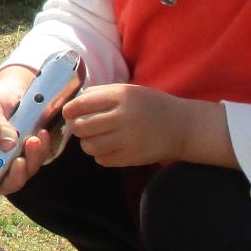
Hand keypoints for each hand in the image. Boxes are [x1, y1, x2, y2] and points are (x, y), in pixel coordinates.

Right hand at [0, 65, 67, 195]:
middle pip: (2, 184)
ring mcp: (11, 160)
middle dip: (15, 175)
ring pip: (23, 174)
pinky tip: (43, 133)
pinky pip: (36, 161)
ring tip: (36, 137)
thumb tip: (8, 146)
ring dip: (31, 160)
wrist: (17, 87)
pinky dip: (41, 151)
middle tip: (22, 159)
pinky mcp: (28, 155)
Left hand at [62, 83, 194, 167]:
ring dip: (88, 143)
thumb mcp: (128, 90)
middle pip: (81, 127)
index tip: (69, 113)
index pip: (82, 104)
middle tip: (83, 126)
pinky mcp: (132, 157)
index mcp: (121, 96)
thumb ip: (101, 93)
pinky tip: (110, 147)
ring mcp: (128, 139)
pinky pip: (102, 160)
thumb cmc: (149, 105)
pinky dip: (101, 155)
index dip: (69, 110)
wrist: (181, 126)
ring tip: (95, 138)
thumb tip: (73, 103)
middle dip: (77, 127)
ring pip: (89, 146)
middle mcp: (124, 117)